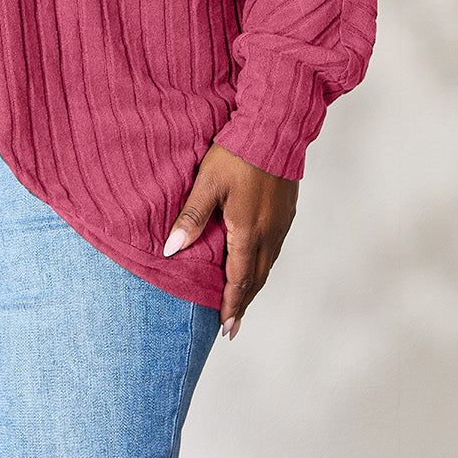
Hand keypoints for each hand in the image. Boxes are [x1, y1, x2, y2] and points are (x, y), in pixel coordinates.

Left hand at [163, 143, 297, 339]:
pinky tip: (257, 264)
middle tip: (232, 327)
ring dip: (254, 285)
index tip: (225, 328)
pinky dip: (263, 265)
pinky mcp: (287, 212)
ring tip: (243, 301)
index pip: (238, 279)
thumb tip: (170, 251)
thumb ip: (190, 218)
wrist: (275, 129)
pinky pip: (275, 248)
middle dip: (243, 303)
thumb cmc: (237, 154)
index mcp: (248, 231)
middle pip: (256, 278)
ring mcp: (281, 223)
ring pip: (267, 264)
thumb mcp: (207, 184)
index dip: (231, 305)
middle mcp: (269, 233)